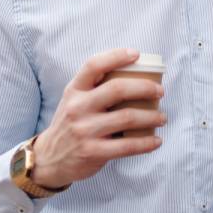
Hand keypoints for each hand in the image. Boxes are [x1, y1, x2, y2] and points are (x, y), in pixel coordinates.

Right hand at [32, 49, 164, 188]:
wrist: (49, 158)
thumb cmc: (71, 123)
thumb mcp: (74, 100)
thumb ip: (95, 88)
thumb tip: (135, 76)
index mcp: (74, 90)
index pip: (94, 65)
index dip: (116, 56)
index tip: (137, 55)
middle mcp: (78, 107)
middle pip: (118, 89)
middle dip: (145, 88)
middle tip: (160, 91)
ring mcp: (85, 130)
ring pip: (127, 117)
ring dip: (152, 116)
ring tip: (162, 117)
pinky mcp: (93, 152)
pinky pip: (127, 146)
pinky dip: (146, 143)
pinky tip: (156, 140)